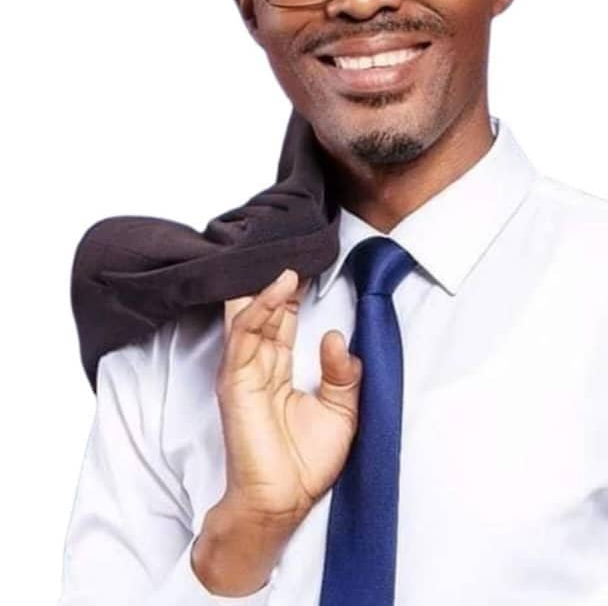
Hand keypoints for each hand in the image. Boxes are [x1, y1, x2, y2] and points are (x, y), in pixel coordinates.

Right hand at [191, 268, 361, 595]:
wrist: (283, 504)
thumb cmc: (306, 464)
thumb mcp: (341, 412)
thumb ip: (342, 374)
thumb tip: (334, 336)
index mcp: (278, 373)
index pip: (283, 323)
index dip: (293, 296)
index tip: (309, 266)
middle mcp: (257, 368)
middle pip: (265, 314)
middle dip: (278, 284)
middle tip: (295, 252)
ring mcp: (243, 373)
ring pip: (252, 318)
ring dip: (268, 289)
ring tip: (289, 263)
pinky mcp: (235, 383)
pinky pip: (245, 337)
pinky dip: (258, 310)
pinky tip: (276, 290)